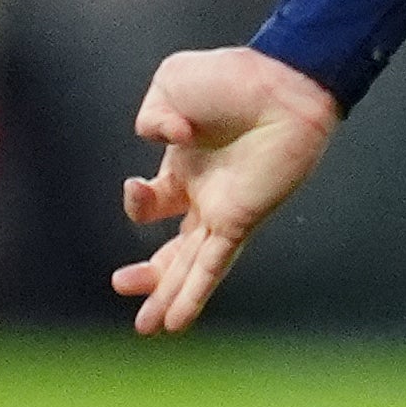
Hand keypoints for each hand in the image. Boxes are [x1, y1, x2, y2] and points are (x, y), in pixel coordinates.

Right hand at [112, 45, 342, 332]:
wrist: (282, 83)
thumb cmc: (233, 77)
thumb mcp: (170, 84)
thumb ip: (150, 117)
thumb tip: (163, 143)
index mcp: (185, 166)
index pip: (151, 204)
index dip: (137, 202)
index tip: (140, 178)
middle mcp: (205, 194)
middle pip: (174, 248)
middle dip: (148, 273)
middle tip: (123, 284)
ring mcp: (224, 211)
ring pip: (191, 266)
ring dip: (167, 296)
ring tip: (145, 328)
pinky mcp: (241, 219)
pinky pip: (214, 265)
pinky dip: (194, 294)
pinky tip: (176, 321)